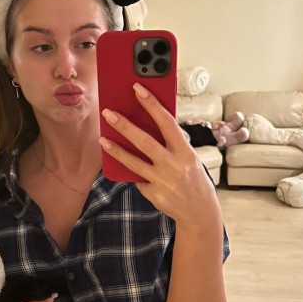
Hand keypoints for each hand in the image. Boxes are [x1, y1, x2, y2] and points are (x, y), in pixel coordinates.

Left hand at [99, 82, 221, 231]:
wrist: (199, 212)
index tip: (138, 89)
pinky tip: (131, 170)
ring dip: (116, 149)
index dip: (152, 104)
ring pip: (133, 162)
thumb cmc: (194, 179)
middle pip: (145, 141)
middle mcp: (174, 165)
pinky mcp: (153, 194)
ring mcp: (162, 181)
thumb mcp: (189, 159)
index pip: (167, 122)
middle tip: (108, 113)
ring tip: (103, 139)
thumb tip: (147, 127)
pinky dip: (135, 174)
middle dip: (125, 125)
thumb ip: (172, 145)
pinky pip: (138, 180)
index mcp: (185, 152)